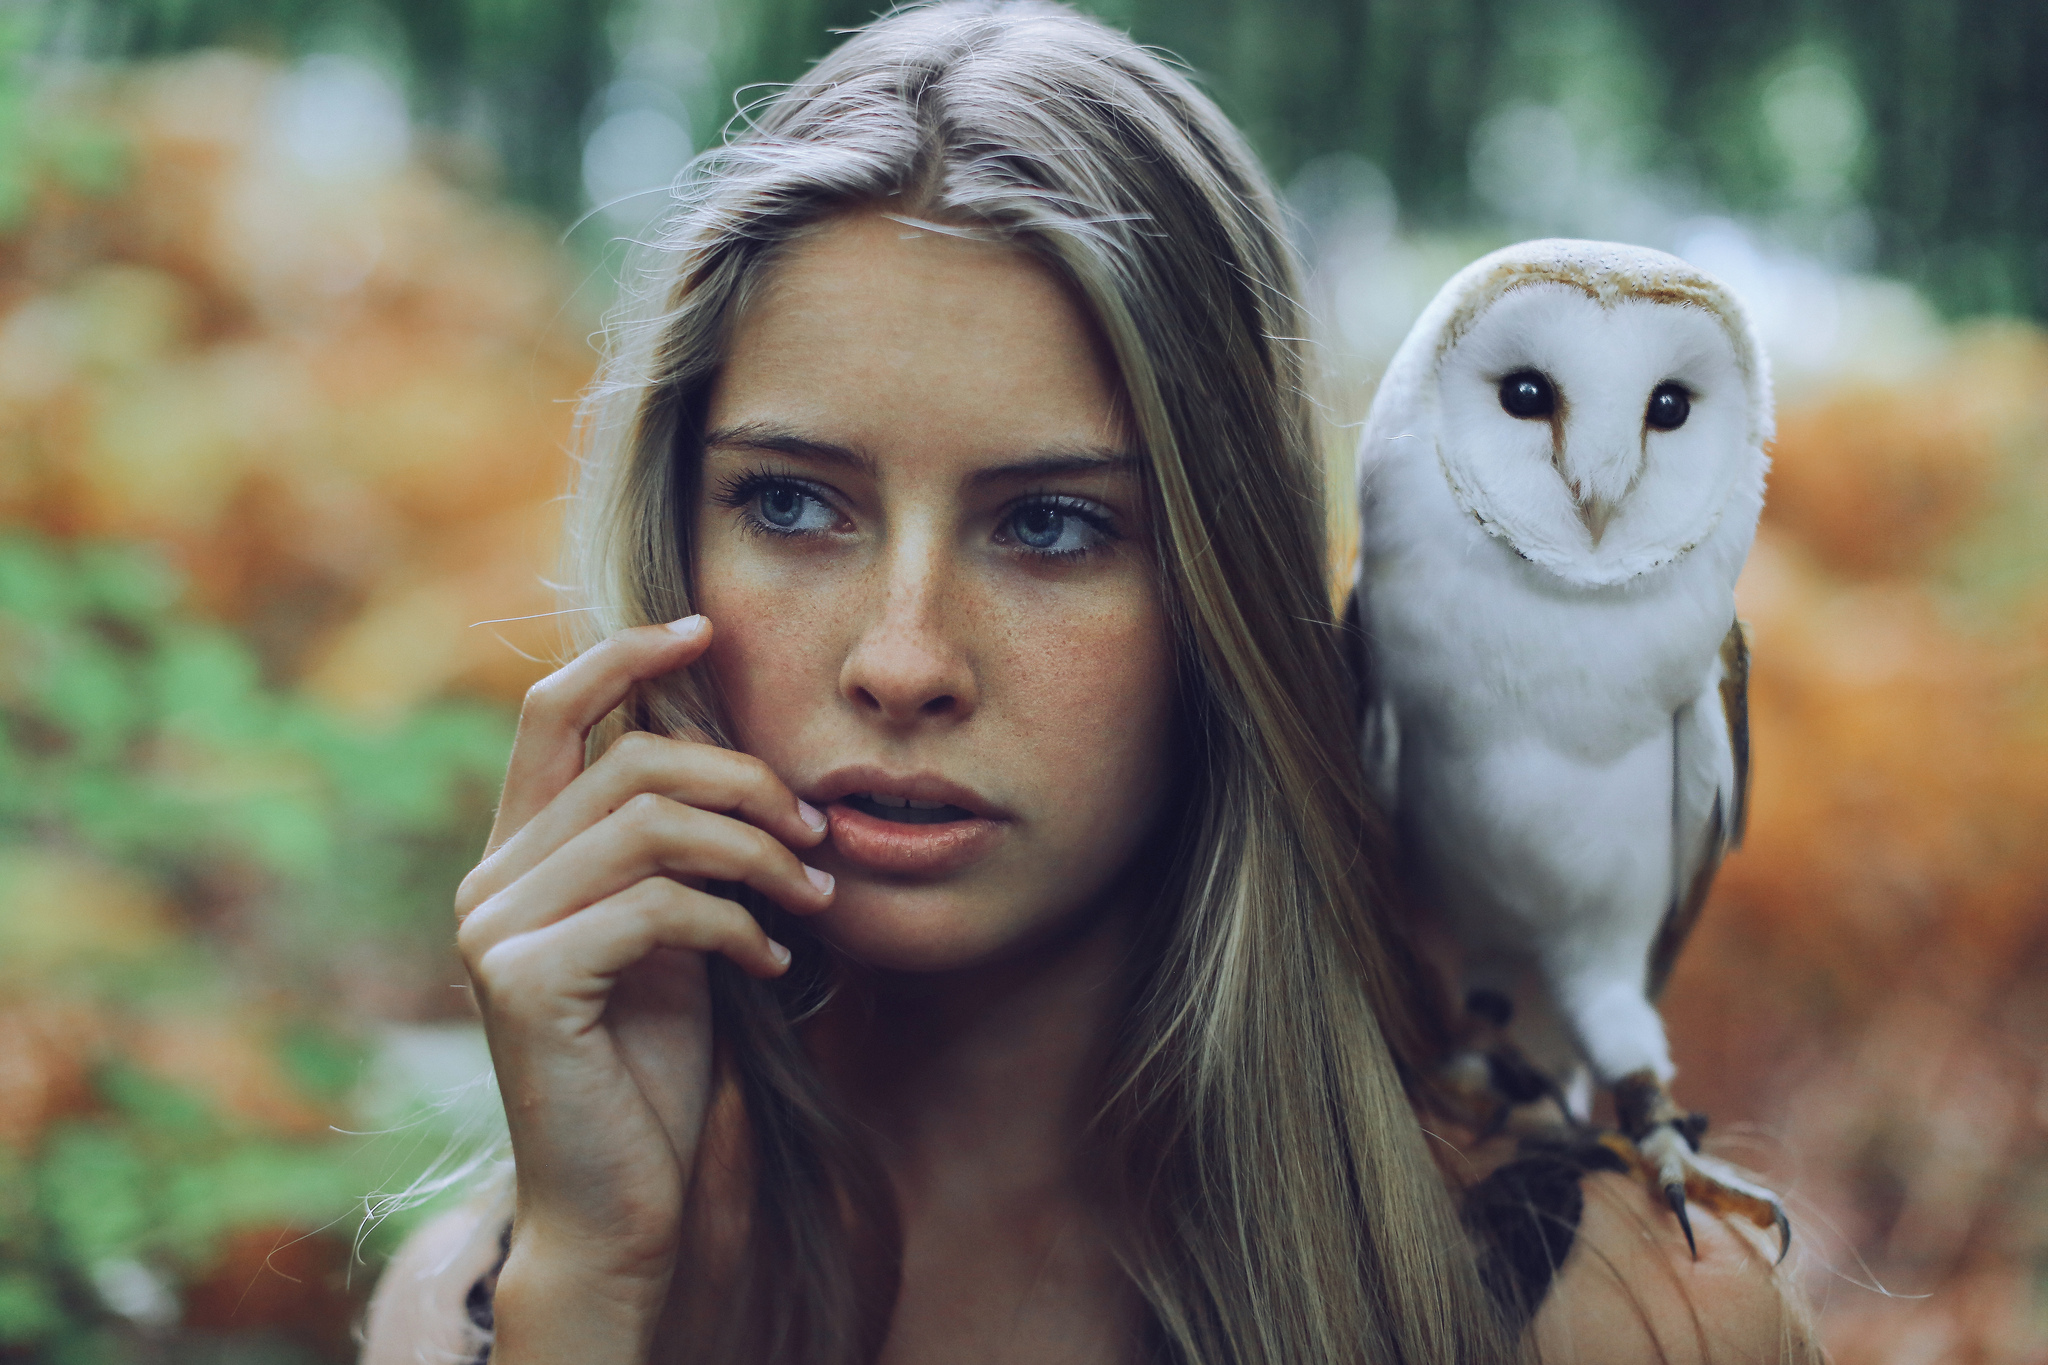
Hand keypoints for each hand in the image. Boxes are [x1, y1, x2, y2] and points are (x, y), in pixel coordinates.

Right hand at [452, 616, 832, 1359]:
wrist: (626, 1199)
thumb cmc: (658, 1060)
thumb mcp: (675, 928)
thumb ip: (678, 845)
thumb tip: (741, 749)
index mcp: (520, 851)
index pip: (550, 709)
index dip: (624, 654)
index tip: (708, 629)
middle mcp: (489, 878)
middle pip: (631, 761)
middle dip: (745, 781)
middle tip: (816, 832)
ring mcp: (493, 929)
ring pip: (650, 824)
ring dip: (758, 851)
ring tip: (814, 894)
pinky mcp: (522, 982)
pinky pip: (657, 906)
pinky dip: (737, 923)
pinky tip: (775, 963)